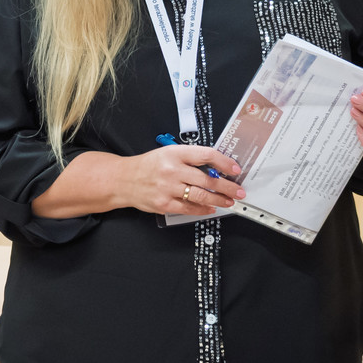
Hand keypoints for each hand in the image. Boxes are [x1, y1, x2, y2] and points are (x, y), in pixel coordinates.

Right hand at [117, 144, 244, 216]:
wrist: (123, 179)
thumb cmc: (148, 166)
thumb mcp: (168, 153)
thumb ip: (189, 159)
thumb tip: (216, 169)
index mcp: (174, 153)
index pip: (206, 155)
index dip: (224, 163)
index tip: (235, 169)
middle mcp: (172, 170)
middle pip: (207, 179)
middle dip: (228, 187)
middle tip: (239, 191)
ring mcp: (168, 188)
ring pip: (201, 195)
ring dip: (219, 200)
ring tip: (229, 201)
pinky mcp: (164, 204)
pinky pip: (189, 208)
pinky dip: (203, 210)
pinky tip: (210, 208)